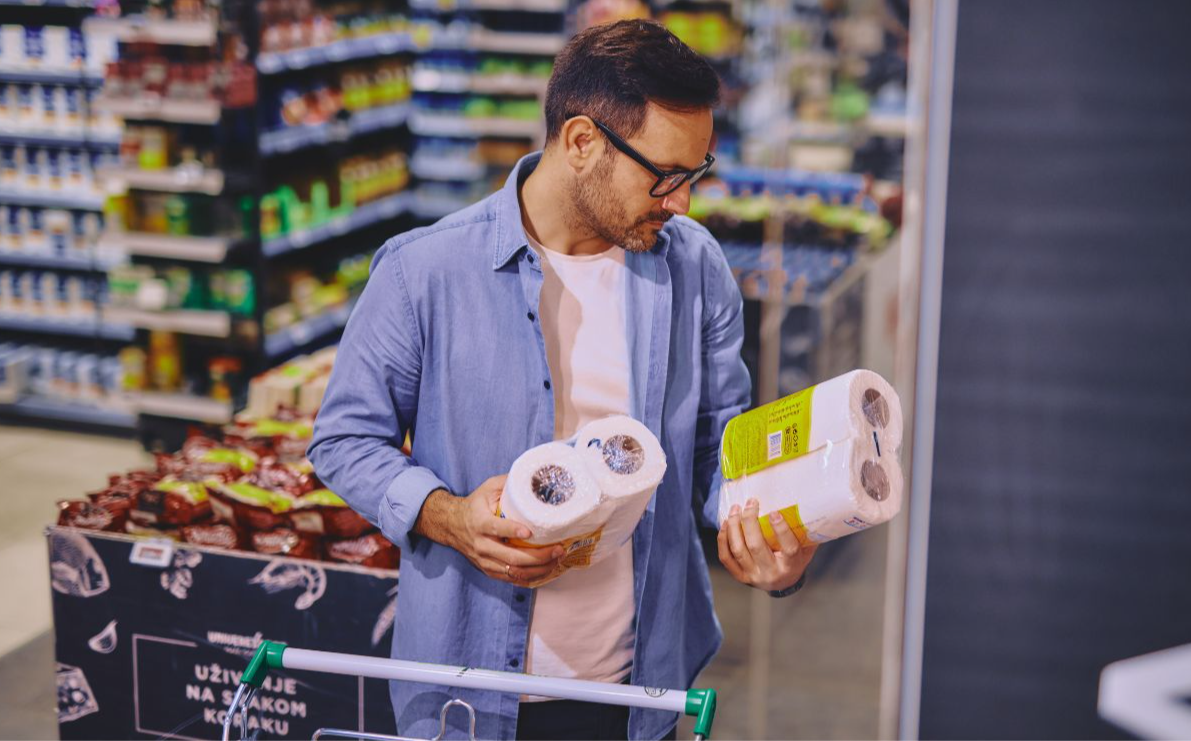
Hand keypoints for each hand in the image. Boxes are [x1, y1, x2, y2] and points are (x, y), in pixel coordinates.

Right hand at [415, 475, 563, 583]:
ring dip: (538, 569)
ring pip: (514, 572)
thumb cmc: (474, 506)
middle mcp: (481, 545)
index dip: (512, 531)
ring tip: (557, 559)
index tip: (529, 531)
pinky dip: (530, 577)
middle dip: (538, 556)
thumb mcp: (487, 489)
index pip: (496, 528)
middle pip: (511, 557)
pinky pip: (511, 579)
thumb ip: (508, 483)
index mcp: (480, 523)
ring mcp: (484, 560)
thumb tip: (534, 477)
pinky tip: (545, 570)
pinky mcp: (488, 570)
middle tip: (558, 549)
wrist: (451, 525)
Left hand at [718, 498, 816, 592]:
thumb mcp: (806, 549)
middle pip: (756, 546)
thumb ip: (806, 532)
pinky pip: (726, 558)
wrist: (783, 584)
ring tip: (735, 509)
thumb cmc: (796, 560)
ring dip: (734, 527)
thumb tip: (808, 506)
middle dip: (750, 521)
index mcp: (790, 566)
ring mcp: (753, 576)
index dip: (781, 530)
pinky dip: (723, 539)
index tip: (774, 512)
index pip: (788, 549)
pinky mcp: (740, 576)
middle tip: (751, 503)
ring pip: (738, 550)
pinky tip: (725, 523)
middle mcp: (771, 573)